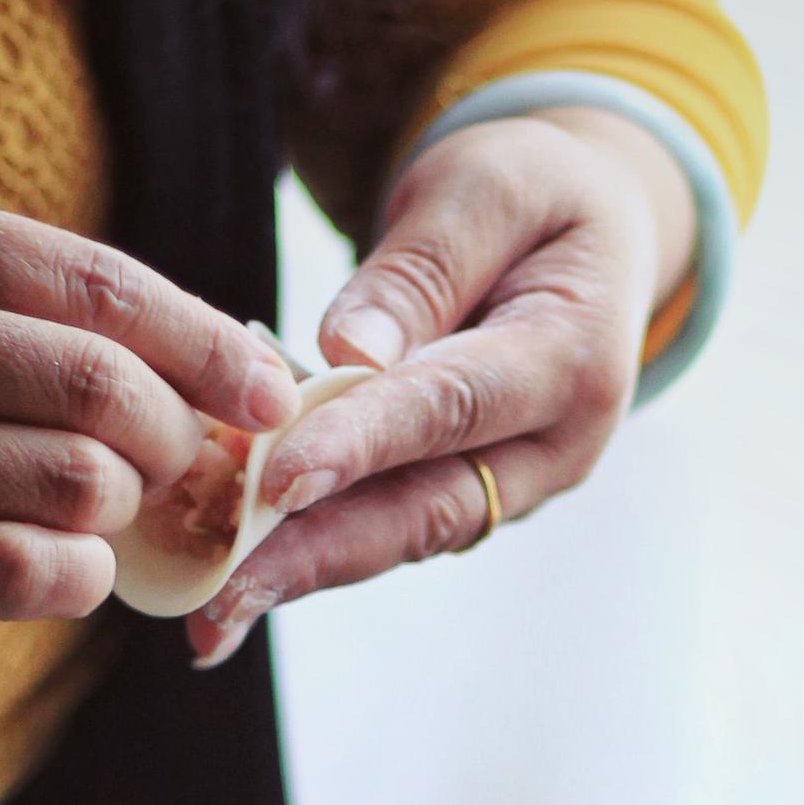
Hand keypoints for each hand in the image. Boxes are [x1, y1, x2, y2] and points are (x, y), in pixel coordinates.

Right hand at [0, 191, 297, 633]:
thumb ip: (9, 302)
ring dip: (123, 516)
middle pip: (111, 391)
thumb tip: (194, 348)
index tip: (273, 388)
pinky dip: (76, 581)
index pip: (104, 286)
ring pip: (78, 485)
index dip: (213, 345)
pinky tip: (63, 571)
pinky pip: (22, 573)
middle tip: (180, 467)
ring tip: (102, 517)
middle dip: (180, 442)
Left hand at [185, 109, 694, 666]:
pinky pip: (387, 524)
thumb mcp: (483, 188)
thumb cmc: (533, 193)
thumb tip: (346, 355)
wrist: (591, 236)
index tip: (277, 481)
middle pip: (426, 509)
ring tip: (213, 616)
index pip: (452, 406)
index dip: (362, 446)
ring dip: (304, 573)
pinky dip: (313, 545)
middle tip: (222, 601)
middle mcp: (556, 446)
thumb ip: (419, 271)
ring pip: (402, 535)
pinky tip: (237, 571)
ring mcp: (515, 484)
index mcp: (573, 358)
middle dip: (317, 556)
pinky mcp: (470, 494)